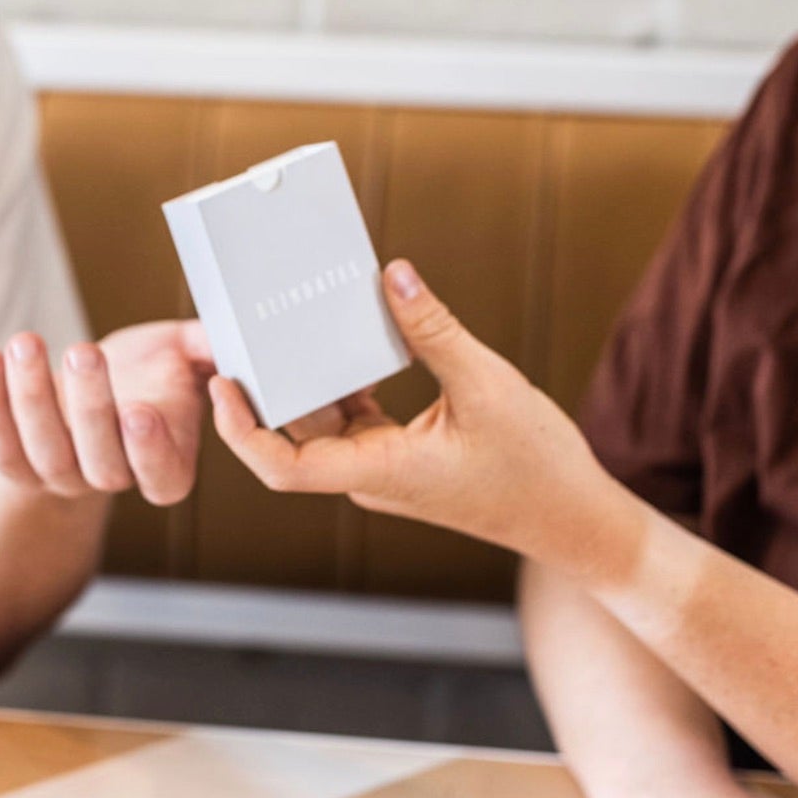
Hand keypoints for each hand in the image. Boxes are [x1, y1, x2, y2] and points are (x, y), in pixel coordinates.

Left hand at [0, 320, 213, 506]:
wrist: (94, 387)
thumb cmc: (147, 372)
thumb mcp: (185, 355)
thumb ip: (210, 347)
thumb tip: (232, 331)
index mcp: (167, 466)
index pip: (161, 476)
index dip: (150, 450)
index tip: (140, 409)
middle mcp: (113, 477)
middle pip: (100, 461)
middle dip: (90, 406)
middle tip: (85, 352)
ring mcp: (61, 475)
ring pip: (45, 450)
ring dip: (31, 396)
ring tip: (27, 344)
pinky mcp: (16, 463)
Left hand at [210, 260, 645, 578]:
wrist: (575, 521)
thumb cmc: (538, 469)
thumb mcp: (489, 386)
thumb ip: (434, 330)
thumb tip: (393, 276)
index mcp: (380, 472)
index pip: (284, 466)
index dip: (242, 430)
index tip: (222, 386)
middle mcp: (370, 475)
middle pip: (299, 431)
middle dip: (271, 384)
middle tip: (249, 326)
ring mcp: (384, 469)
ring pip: (327, 421)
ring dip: (311, 378)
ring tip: (292, 322)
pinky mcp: (401, 457)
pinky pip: (357, 417)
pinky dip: (348, 382)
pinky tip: (353, 339)